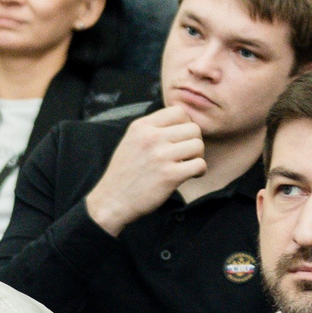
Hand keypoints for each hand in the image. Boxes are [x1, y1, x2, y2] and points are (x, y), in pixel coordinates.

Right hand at [84, 106, 206, 235]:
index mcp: (141, 126)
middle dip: (194, 142)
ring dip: (197, 157)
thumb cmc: (124, 172)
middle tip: (186, 155)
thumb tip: (182, 121)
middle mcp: (151, 137)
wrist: (112, 200)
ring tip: (187, 165)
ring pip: (198, 145)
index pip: (179, 112)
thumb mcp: (131, 141)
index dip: (185, 125)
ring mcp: (160, 156)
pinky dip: (199, 171)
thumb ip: (152, 129)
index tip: (181, 139)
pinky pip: (200, 165)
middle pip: (193, 128)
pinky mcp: (169, 175)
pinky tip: (190, 175)